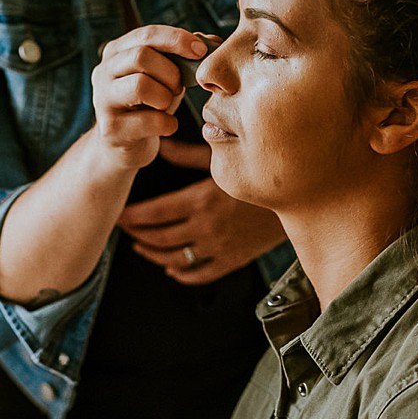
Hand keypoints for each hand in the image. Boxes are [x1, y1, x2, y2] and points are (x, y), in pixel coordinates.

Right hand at [88, 26, 209, 174]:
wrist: (125, 145)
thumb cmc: (148, 104)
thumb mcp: (164, 76)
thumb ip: (184, 56)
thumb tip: (213, 39)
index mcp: (117, 52)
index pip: (146, 34)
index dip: (177, 39)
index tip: (201, 51)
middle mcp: (103, 72)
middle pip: (140, 56)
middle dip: (171, 72)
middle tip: (179, 87)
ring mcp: (103, 100)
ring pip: (140, 86)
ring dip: (166, 96)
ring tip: (167, 105)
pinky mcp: (111, 129)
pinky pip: (149, 121)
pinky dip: (168, 124)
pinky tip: (168, 126)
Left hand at [119, 144, 285, 284]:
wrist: (298, 195)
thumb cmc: (258, 170)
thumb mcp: (222, 159)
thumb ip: (187, 154)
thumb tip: (160, 143)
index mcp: (201, 200)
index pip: (153, 214)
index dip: (131, 217)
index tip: (119, 214)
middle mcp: (206, 228)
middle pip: (159, 239)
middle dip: (136, 235)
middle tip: (124, 228)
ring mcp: (219, 247)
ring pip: (174, 260)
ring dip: (152, 255)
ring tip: (141, 246)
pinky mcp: (233, 260)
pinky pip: (199, 275)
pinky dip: (180, 274)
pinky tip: (171, 267)